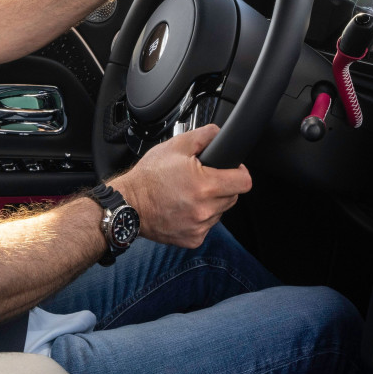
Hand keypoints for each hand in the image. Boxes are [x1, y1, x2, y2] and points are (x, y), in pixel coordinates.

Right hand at [114, 123, 251, 247]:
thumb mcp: (175, 146)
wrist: (128, 204)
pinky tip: (184, 208)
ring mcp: (199, 227)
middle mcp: (205, 209)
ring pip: (220, 212)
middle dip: (223, 186)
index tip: (232, 170)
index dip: (239, 172)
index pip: (244, 182)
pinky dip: (199, 218)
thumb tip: (219, 134)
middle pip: (233, 197)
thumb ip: (204, 136)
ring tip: (189, 194)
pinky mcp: (193, 239)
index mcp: (205, 185)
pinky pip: (206, 226)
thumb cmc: (149, 177)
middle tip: (203, 179)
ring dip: (211, 203)